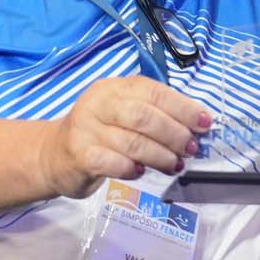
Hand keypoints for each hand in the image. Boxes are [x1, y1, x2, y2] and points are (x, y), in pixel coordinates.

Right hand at [40, 77, 211, 198]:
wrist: (54, 154)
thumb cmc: (101, 134)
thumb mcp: (124, 115)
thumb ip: (156, 116)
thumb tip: (197, 129)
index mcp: (116, 88)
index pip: (154, 92)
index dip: (183, 108)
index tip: (204, 124)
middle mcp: (99, 103)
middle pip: (144, 116)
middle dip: (174, 134)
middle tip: (189, 149)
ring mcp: (86, 128)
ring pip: (132, 142)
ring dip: (160, 156)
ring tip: (174, 165)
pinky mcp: (79, 155)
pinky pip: (112, 162)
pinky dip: (132, 169)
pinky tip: (141, 172)